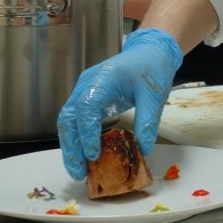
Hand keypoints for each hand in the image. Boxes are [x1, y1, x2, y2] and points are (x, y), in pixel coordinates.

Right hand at [57, 28, 182, 178]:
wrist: (149, 51)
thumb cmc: (151, 68)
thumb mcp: (154, 95)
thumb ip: (148, 122)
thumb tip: (144, 150)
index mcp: (104, 78)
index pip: (86, 106)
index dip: (87, 132)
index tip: (93, 154)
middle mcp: (87, 83)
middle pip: (69, 116)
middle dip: (71, 146)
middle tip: (79, 171)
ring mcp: (84, 90)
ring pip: (67, 120)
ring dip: (70, 146)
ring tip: (78, 170)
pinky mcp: (86, 97)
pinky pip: (75, 119)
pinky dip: (77, 138)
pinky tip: (82, 156)